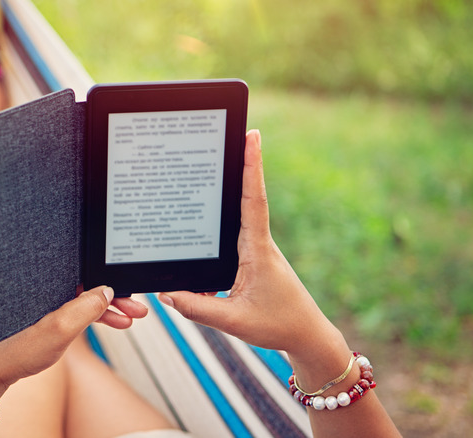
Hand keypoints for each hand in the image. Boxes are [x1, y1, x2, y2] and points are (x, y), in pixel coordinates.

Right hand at [158, 130, 342, 360]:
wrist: (306, 337)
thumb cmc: (277, 325)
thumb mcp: (233, 320)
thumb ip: (197, 308)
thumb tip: (166, 294)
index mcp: (257, 250)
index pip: (253, 201)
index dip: (252, 168)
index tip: (252, 136)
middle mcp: (259, 243)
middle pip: (248, 196)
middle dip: (242, 164)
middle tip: (234, 132)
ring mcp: (258, 249)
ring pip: (241, 216)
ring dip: (233, 190)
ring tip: (219, 163)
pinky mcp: (254, 258)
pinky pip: (235, 235)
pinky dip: (222, 226)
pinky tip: (206, 225)